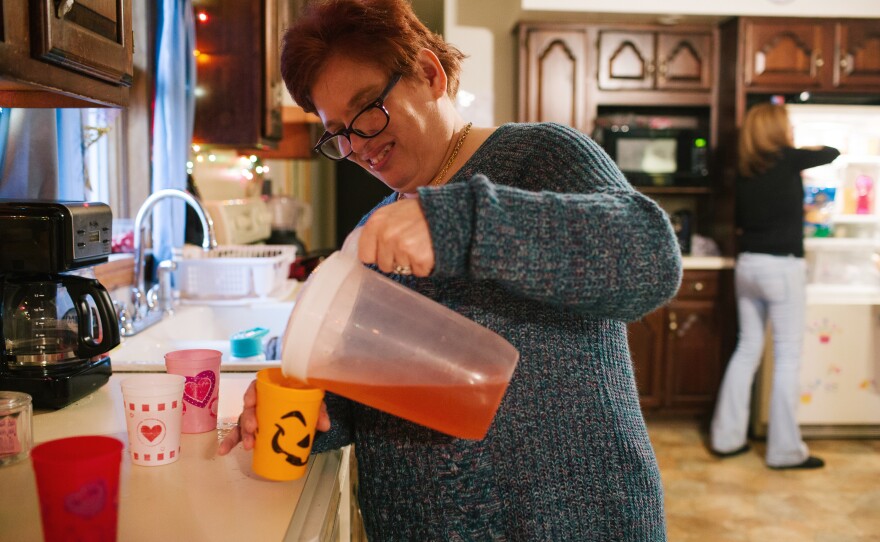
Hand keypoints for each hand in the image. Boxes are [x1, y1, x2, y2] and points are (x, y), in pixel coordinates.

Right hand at [217, 380, 331, 454]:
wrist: (304, 407)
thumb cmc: (303, 399)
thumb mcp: (312, 401)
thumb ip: (318, 410)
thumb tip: (324, 425)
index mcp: (270, 389)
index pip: (256, 387)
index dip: (251, 394)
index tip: (251, 402)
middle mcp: (260, 402)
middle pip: (249, 408)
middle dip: (248, 419)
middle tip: (254, 429)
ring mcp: (256, 416)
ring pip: (243, 423)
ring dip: (242, 434)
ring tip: (248, 446)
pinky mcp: (255, 429)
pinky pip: (240, 435)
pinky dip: (231, 442)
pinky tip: (223, 451)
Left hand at [359, 198, 434, 275]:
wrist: (449, 211)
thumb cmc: (421, 212)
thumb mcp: (394, 212)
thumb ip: (379, 229)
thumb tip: (367, 250)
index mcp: (376, 222)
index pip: (365, 255)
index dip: (378, 255)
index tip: (387, 251)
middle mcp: (386, 235)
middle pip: (383, 266)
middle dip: (396, 260)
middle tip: (410, 244)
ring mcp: (402, 248)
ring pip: (401, 270)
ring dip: (411, 262)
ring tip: (420, 244)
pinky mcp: (419, 259)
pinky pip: (418, 272)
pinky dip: (425, 265)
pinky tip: (428, 250)